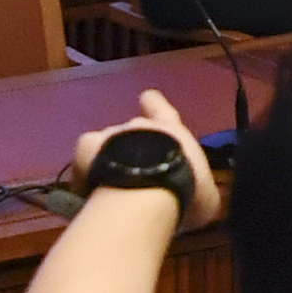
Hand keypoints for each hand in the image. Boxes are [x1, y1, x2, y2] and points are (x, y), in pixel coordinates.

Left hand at [64, 90, 222, 231]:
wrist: (146, 193)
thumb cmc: (185, 189)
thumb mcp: (206, 196)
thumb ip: (200, 190)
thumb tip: (200, 196)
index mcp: (171, 130)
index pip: (162, 109)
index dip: (154, 104)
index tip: (146, 96)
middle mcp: (138, 126)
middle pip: (133, 131)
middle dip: (134, 148)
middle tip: (136, 175)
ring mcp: (109, 135)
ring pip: (107, 145)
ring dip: (110, 160)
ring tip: (113, 187)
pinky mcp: (85, 150)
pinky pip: (84, 158)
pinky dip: (86, 170)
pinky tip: (88, 187)